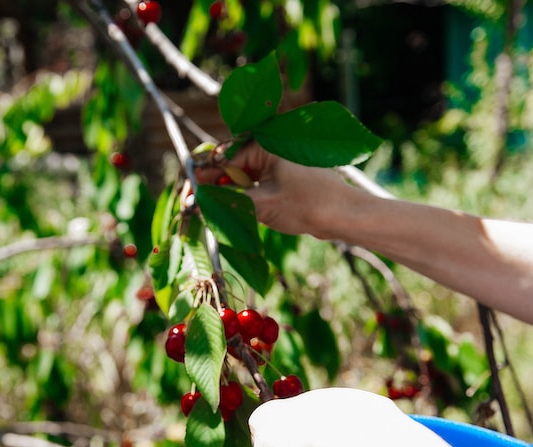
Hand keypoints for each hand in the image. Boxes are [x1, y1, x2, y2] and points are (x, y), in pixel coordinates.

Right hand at [195, 142, 357, 237]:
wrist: (344, 216)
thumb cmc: (308, 205)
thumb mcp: (261, 205)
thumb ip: (228, 202)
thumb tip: (198, 203)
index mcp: (264, 145)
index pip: (223, 160)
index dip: (203, 178)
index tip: (188, 194)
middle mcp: (270, 148)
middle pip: (230, 166)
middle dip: (213, 185)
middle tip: (195, 205)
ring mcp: (277, 162)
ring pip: (242, 177)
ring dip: (228, 193)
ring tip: (210, 211)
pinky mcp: (283, 177)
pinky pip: (255, 183)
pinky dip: (243, 196)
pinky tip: (232, 211)